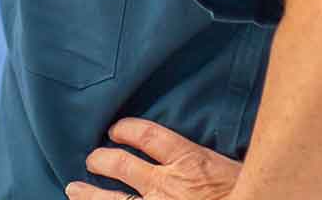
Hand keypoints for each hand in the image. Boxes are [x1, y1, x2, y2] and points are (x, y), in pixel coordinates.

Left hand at [66, 117, 241, 199]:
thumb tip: (203, 157)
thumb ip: (208, 162)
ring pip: (111, 199)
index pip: (148, 135)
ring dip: (88, 193)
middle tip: (92, 159)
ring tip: (74, 189)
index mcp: (189, 161)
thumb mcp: (233, 169)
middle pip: (121, 164)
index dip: (127, 129)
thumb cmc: (247, 190)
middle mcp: (166, 184)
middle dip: (101, 160)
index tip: (116, 129)